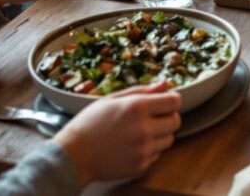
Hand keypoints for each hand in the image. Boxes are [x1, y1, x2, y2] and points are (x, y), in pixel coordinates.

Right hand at [54, 81, 182, 184]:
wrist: (73, 155)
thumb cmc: (89, 124)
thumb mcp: (112, 99)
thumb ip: (142, 91)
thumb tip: (166, 84)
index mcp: (137, 107)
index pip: (174, 101)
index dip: (170, 100)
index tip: (163, 102)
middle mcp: (143, 128)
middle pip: (176, 121)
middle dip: (167, 117)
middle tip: (151, 118)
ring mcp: (143, 149)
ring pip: (169, 139)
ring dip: (160, 135)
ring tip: (139, 133)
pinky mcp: (141, 165)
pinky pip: (157, 154)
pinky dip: (150, 150)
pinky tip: (132, 146)